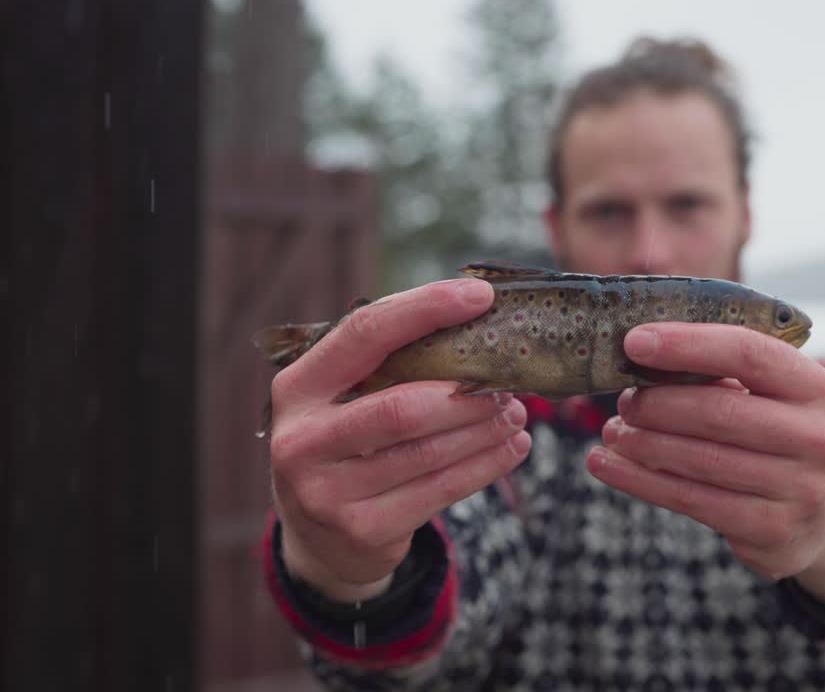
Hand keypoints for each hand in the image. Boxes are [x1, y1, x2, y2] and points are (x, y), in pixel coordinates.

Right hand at [267, 278, 531, 601]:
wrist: (321, 537)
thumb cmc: (349, 444)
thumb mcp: (346, 398)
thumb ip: (392, 362)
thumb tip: (475, 317)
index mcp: (298, 388)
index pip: (364, 334)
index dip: (424, 310)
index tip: (479, 297)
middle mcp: (302, 440)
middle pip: (403, 406)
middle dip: (466, 392)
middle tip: (508, 382)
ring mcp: (327, 492)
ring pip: (428, 452)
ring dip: (484, 430)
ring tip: (515, 413)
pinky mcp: (363, 530)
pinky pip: (440, 491)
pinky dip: (486, 466)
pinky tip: (513, 448)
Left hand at [587, 323, 824, 608]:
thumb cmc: (782, 436)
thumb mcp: (775, 397)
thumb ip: (725, 372)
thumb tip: (641, 351)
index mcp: (819, 389)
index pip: (749, 353)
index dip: (687, 345)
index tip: (634, 342)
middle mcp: (820, 440)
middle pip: (719, 411)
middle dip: (658, 403)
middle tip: (625, 400)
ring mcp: (801, 491)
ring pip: (700, 460)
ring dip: (642, 443)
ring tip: (612, 432)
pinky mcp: (772, 531)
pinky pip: (691, 501)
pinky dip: (640, 480)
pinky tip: (609, 465)